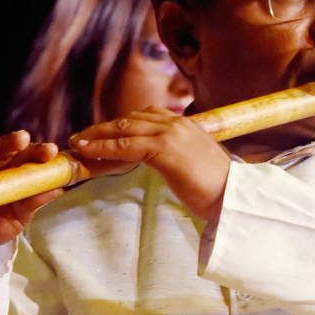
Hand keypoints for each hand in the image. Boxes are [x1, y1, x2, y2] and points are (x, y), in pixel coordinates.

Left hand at [71, 108, 229, 219]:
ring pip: (124, 129)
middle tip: (84, 136)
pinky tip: (88, 150)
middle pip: (131, 119)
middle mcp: (176, 124)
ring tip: (80, 143)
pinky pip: (125, 145)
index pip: (146, 117)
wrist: (233, 197)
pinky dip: (103, 147)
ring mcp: (170, 134)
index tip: (105, 133)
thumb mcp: (197, 165)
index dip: (123, 125)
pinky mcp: (163, 150)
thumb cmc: (219, 189)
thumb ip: (182, 156)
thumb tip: (171, 164)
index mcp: (186, 125)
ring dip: (98, 135)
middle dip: (105, 128)